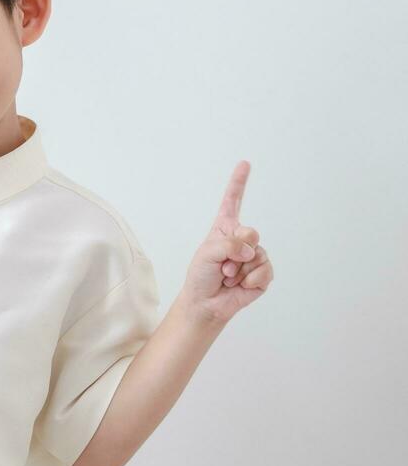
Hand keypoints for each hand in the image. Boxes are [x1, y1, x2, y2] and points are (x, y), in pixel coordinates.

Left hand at [179, 160, 273, 326]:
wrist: (207, 302)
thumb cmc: (201, 275)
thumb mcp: (207, 253)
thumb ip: (228, 244)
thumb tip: (251, 249)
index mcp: (224, 228)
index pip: (233, 201)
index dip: (239, 182)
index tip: (245, 163)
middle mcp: (241, 239)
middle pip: (251, 233)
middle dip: (236, 250)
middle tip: (223, 265)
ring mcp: (254, 256)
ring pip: (257, 255)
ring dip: (239, 269)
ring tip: (227, 275)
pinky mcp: (263, 273)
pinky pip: (265, 271)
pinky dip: (251, 280)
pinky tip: (240, 284)